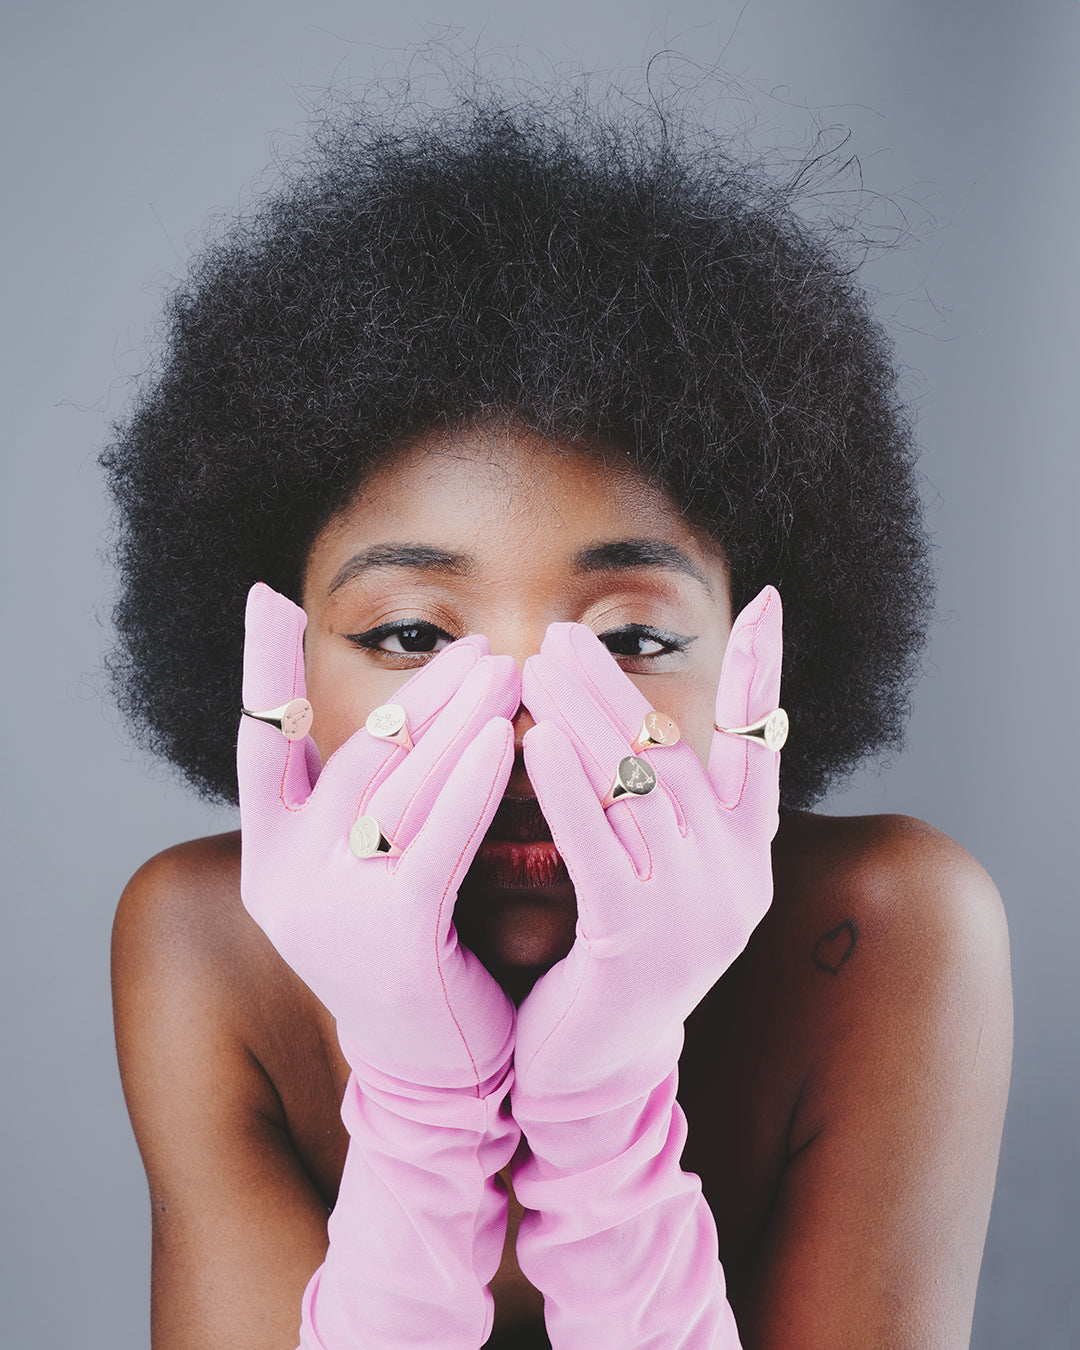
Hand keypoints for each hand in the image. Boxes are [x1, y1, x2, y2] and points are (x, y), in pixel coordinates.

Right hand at [239, 582, 524, 1348]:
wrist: (435, 1064)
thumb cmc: (414, 946)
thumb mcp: (370, 867)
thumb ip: (363, 797)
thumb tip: (399, 706)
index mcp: (270, 854)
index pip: (256, 744)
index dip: (259, 669)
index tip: (264, 596)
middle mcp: (284, 875)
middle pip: (353, 752)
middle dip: (418, 693)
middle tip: (474, 649)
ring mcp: (329, 906)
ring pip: (396, 783)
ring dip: (454, 719)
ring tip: (503, 671)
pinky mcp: (391, 934)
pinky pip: (437, 836)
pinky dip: (472, 781)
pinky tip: (508, 739)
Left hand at [515, 586, 782, 1102]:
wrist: (589, 1066)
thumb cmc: (608, 948)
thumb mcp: (645, 865)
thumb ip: (651, 798)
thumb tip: (625, 705)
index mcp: (743, 853)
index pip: (762, 744)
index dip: (762, 672)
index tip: (765, 600)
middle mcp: (735, 877)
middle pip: (675, 753)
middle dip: (617, 685)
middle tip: (564, 632)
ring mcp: (698, 914)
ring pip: (640, 789)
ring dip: (586, 718)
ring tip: (538, 665)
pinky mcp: (642, 945)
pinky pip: (603, 849)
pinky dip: (571, 791)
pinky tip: (536, 743)